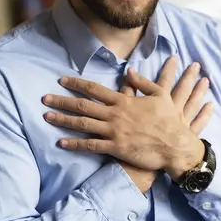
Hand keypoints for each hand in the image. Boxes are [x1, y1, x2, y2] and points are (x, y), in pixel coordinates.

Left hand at [43, 57, 212, 186]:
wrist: (175, 145)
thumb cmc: (170, 120)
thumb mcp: (160, 95)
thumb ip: (142, 83)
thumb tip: (129, 72)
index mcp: (124, 101)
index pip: (95, 89)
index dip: (76, 84)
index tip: (62, 80)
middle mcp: (115, 114)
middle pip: (83, 105)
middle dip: (62, 100)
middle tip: (45, 98)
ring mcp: (114, 132)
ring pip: (83, 124)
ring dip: (63, 120)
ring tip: (47, 116)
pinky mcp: (116, 148)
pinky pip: (91, 146)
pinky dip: (75, 143)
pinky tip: (61, 142)